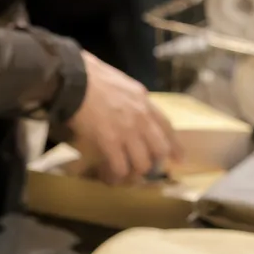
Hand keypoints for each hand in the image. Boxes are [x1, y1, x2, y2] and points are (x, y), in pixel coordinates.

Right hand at [66, 52, 178, 182]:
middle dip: (153, 163)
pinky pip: (120, 167)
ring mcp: (127, 131)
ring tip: (123, 175)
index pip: (167, 127)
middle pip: (159, 150)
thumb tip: (129, 107)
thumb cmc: (91, 76)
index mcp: (144, 101)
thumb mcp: (122, 83)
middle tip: (143, 169)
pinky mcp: (110, 142)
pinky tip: (110, 178)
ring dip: (133, 173)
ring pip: (142, 163)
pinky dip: (116, 176)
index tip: (180, 158)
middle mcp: (141, 118)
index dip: (175, 146)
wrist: (74, 80)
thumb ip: (131, 98)